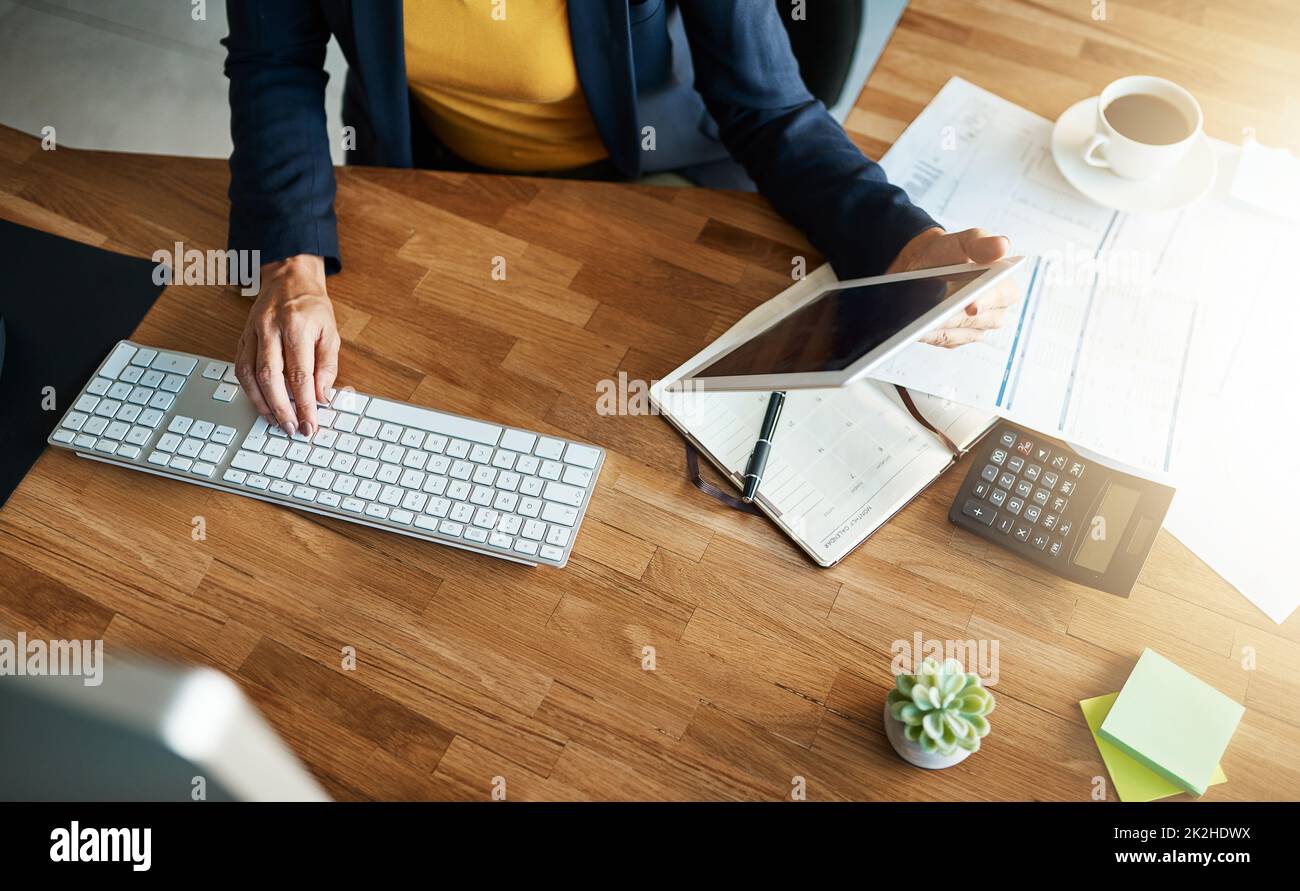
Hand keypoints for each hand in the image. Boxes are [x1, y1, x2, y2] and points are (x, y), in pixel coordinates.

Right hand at [235, 254, 339, 436]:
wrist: (288, 279)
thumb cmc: (312, 307)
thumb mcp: (330, 332)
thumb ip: (327, 366)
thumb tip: (322, 397)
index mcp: (296, 326)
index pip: (300, 374)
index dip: (304, 404)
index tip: (309, 424)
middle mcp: (270, 329)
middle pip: (270, 377)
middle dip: (281, 408)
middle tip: (291, 429)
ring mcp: (252, 333)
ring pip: (249, 374)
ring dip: (261, 403)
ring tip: (276, 422)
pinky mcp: (241, 338)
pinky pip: (240, 368)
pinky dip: (249, 391)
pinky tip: (261, 404)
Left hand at [888, 227, 1018, 347]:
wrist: (923, 263)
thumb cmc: (950, 251)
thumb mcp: (965, 241)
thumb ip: (982, 244)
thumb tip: (1002, 244)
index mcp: (1003, 286)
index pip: (1001, 297)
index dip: (986, 302)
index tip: (971, 307)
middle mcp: (993, 311)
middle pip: (977, 321)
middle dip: (956, 318)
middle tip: (936, 317)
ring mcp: (973, 327)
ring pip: (959, 333)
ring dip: (940, 329)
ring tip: (921, 324)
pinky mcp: (955, 337)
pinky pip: (943, 340)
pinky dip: (930, 334)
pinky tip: (916, 330)